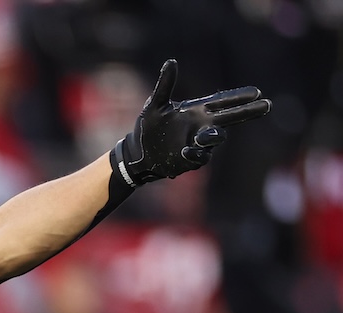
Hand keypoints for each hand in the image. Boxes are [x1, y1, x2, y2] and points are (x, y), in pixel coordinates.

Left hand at [112, 59, 271, 185]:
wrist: (139, 152)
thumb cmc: (149, 127)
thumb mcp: (154, 104)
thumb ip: (165, 85)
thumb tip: (172, 61)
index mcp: (196, 110)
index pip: (222, 102)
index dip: (238, 97)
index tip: (256, 92)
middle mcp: (201, 125)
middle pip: (229, 117)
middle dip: (247, 111)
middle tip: (266, 105)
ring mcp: (198, 143)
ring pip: (215, 138)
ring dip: (213, 136)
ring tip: (208, 134)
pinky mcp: (189, 159)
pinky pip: (199, 157)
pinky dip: (195, 154)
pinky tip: (186, 150)